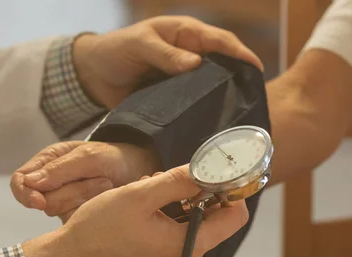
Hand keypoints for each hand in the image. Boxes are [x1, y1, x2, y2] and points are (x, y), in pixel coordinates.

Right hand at [11, 141, 160, 222]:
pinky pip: (76, 222)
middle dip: (72, 194)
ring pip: (60, 213)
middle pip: (42, 201)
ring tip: (108, 186)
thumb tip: (30, 184)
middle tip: (103, 182)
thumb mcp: (91, 157)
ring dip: (87, 200)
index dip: (25, 193)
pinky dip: (95, 211)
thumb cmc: (114, 158)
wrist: (140, 172)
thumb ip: (61, 169)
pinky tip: (109, 200)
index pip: (20, 181)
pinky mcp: (78, 218)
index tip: (40, 202)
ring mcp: (65, 202)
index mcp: (47, 162)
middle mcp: (52, 184)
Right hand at [22, 165, 248, 256]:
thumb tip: (209, 170)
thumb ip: (178, 181)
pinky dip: (164, 225)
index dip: (230, 193)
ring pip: (189, 231)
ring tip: (145, 196)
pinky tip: (139, 215)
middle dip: (194, 198)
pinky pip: (172, 244)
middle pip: (211, 224)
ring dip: (175, 209)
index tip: (213, 177)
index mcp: (188, 248)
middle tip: (164, 183)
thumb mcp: (140, 196)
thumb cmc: (99, 230)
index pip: (235, 218)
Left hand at [72, 16, 262, 108]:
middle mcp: (191, 56)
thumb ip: (164, 54)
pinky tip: (215, 126)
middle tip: (256, 98)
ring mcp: (185, 79)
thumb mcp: (139, 45)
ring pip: (213, 87)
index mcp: (186, 35)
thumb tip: (195, 63)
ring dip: (226, 98)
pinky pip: (197, 105)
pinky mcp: (177, 99)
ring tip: (242, 116)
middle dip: (241, 78)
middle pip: (224, 66)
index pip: (221, 41)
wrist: (94, 75)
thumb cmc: (116, 50)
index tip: (257, 69)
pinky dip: (207, 112)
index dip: (241, 53)